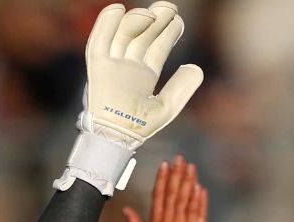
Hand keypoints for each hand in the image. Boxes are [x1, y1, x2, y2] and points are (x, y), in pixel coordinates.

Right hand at [85, 2, 202, 145]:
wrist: (117, 137)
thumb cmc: (139, 126)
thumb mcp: (167, 106)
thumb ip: (182, 87)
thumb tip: (196, 67)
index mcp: (143, 75)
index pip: (156, 48)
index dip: (167, 34)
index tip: (178, 21)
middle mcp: (128, 66)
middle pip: (142, 37)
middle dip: (156, 21)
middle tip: (170, 7)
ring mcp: (112, 64)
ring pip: (124, 35)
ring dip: (137, 20)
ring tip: (155, 11)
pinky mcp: (97, 66)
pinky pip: (99, 40)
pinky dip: (106, 24)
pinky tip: (118, 9)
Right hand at [122, 155, 208, 221]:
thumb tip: (125, 212)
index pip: (158, 196)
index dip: (162, 179)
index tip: (164, 164)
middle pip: (172, 194)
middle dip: (176, 175)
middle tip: (179, 158)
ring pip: (184, 201)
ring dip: (188, 183)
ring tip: (191, 167)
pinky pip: (196, 214)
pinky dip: (199, 201)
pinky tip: (200, 188)